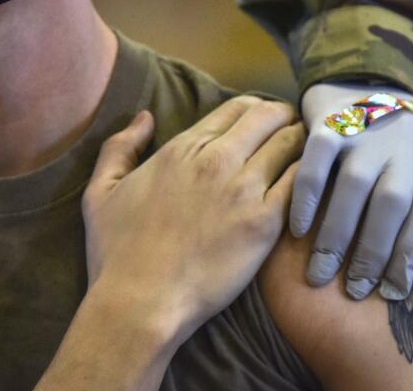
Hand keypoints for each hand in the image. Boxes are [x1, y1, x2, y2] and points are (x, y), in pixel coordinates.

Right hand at [82, 97, 303, 340]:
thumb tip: (145, 117)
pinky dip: (310, 177)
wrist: (140, 304)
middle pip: (268, 116)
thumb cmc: (116, 254)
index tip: (264, 123)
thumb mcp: (99, 192)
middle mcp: (215, 160)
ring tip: (309, 158)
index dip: (256, 111)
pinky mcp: (264, 222)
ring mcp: (242, 189)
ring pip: (290, 143)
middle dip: (285, 118)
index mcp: (181, 149)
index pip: (236, 108)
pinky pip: (300, 183)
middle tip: (293, 133)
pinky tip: (312, 187)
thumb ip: (120, 148)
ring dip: (302, 144)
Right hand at [294, 81, 412, 301]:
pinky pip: (317, 161)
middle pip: (389, 205)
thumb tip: (402, 272)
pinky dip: (306, 196)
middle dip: (370, 254)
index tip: (391, 291)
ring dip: (336, 235)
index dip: (410, 255)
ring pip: (354, 187)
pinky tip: (297, 228)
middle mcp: (402, 148)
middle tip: (351, 290)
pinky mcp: (333, 122)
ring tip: (320, 272)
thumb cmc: (402, 145)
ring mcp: (366, 133)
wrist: (374, 80)